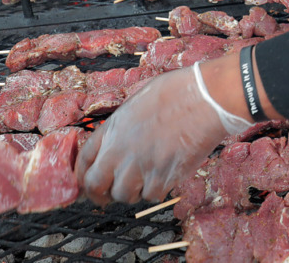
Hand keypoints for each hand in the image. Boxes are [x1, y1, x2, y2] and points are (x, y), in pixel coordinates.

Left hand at [75, 65, 235, 205]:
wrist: (204, 99)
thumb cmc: (176, 92)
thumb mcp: (138, 102)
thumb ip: (124, 126)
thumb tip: (121, 141)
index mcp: (112, 129)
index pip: (84, 161)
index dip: (84, 175)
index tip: (89, 182)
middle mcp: (119, 151)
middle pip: (96, 186)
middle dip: (101, 194)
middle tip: (109, 195)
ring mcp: (140, 168)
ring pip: (125, 195)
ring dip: (134, 190)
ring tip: (147, 176)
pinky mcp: (162, 179)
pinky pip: (152, 195)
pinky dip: (158, 189)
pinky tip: (167, 173)